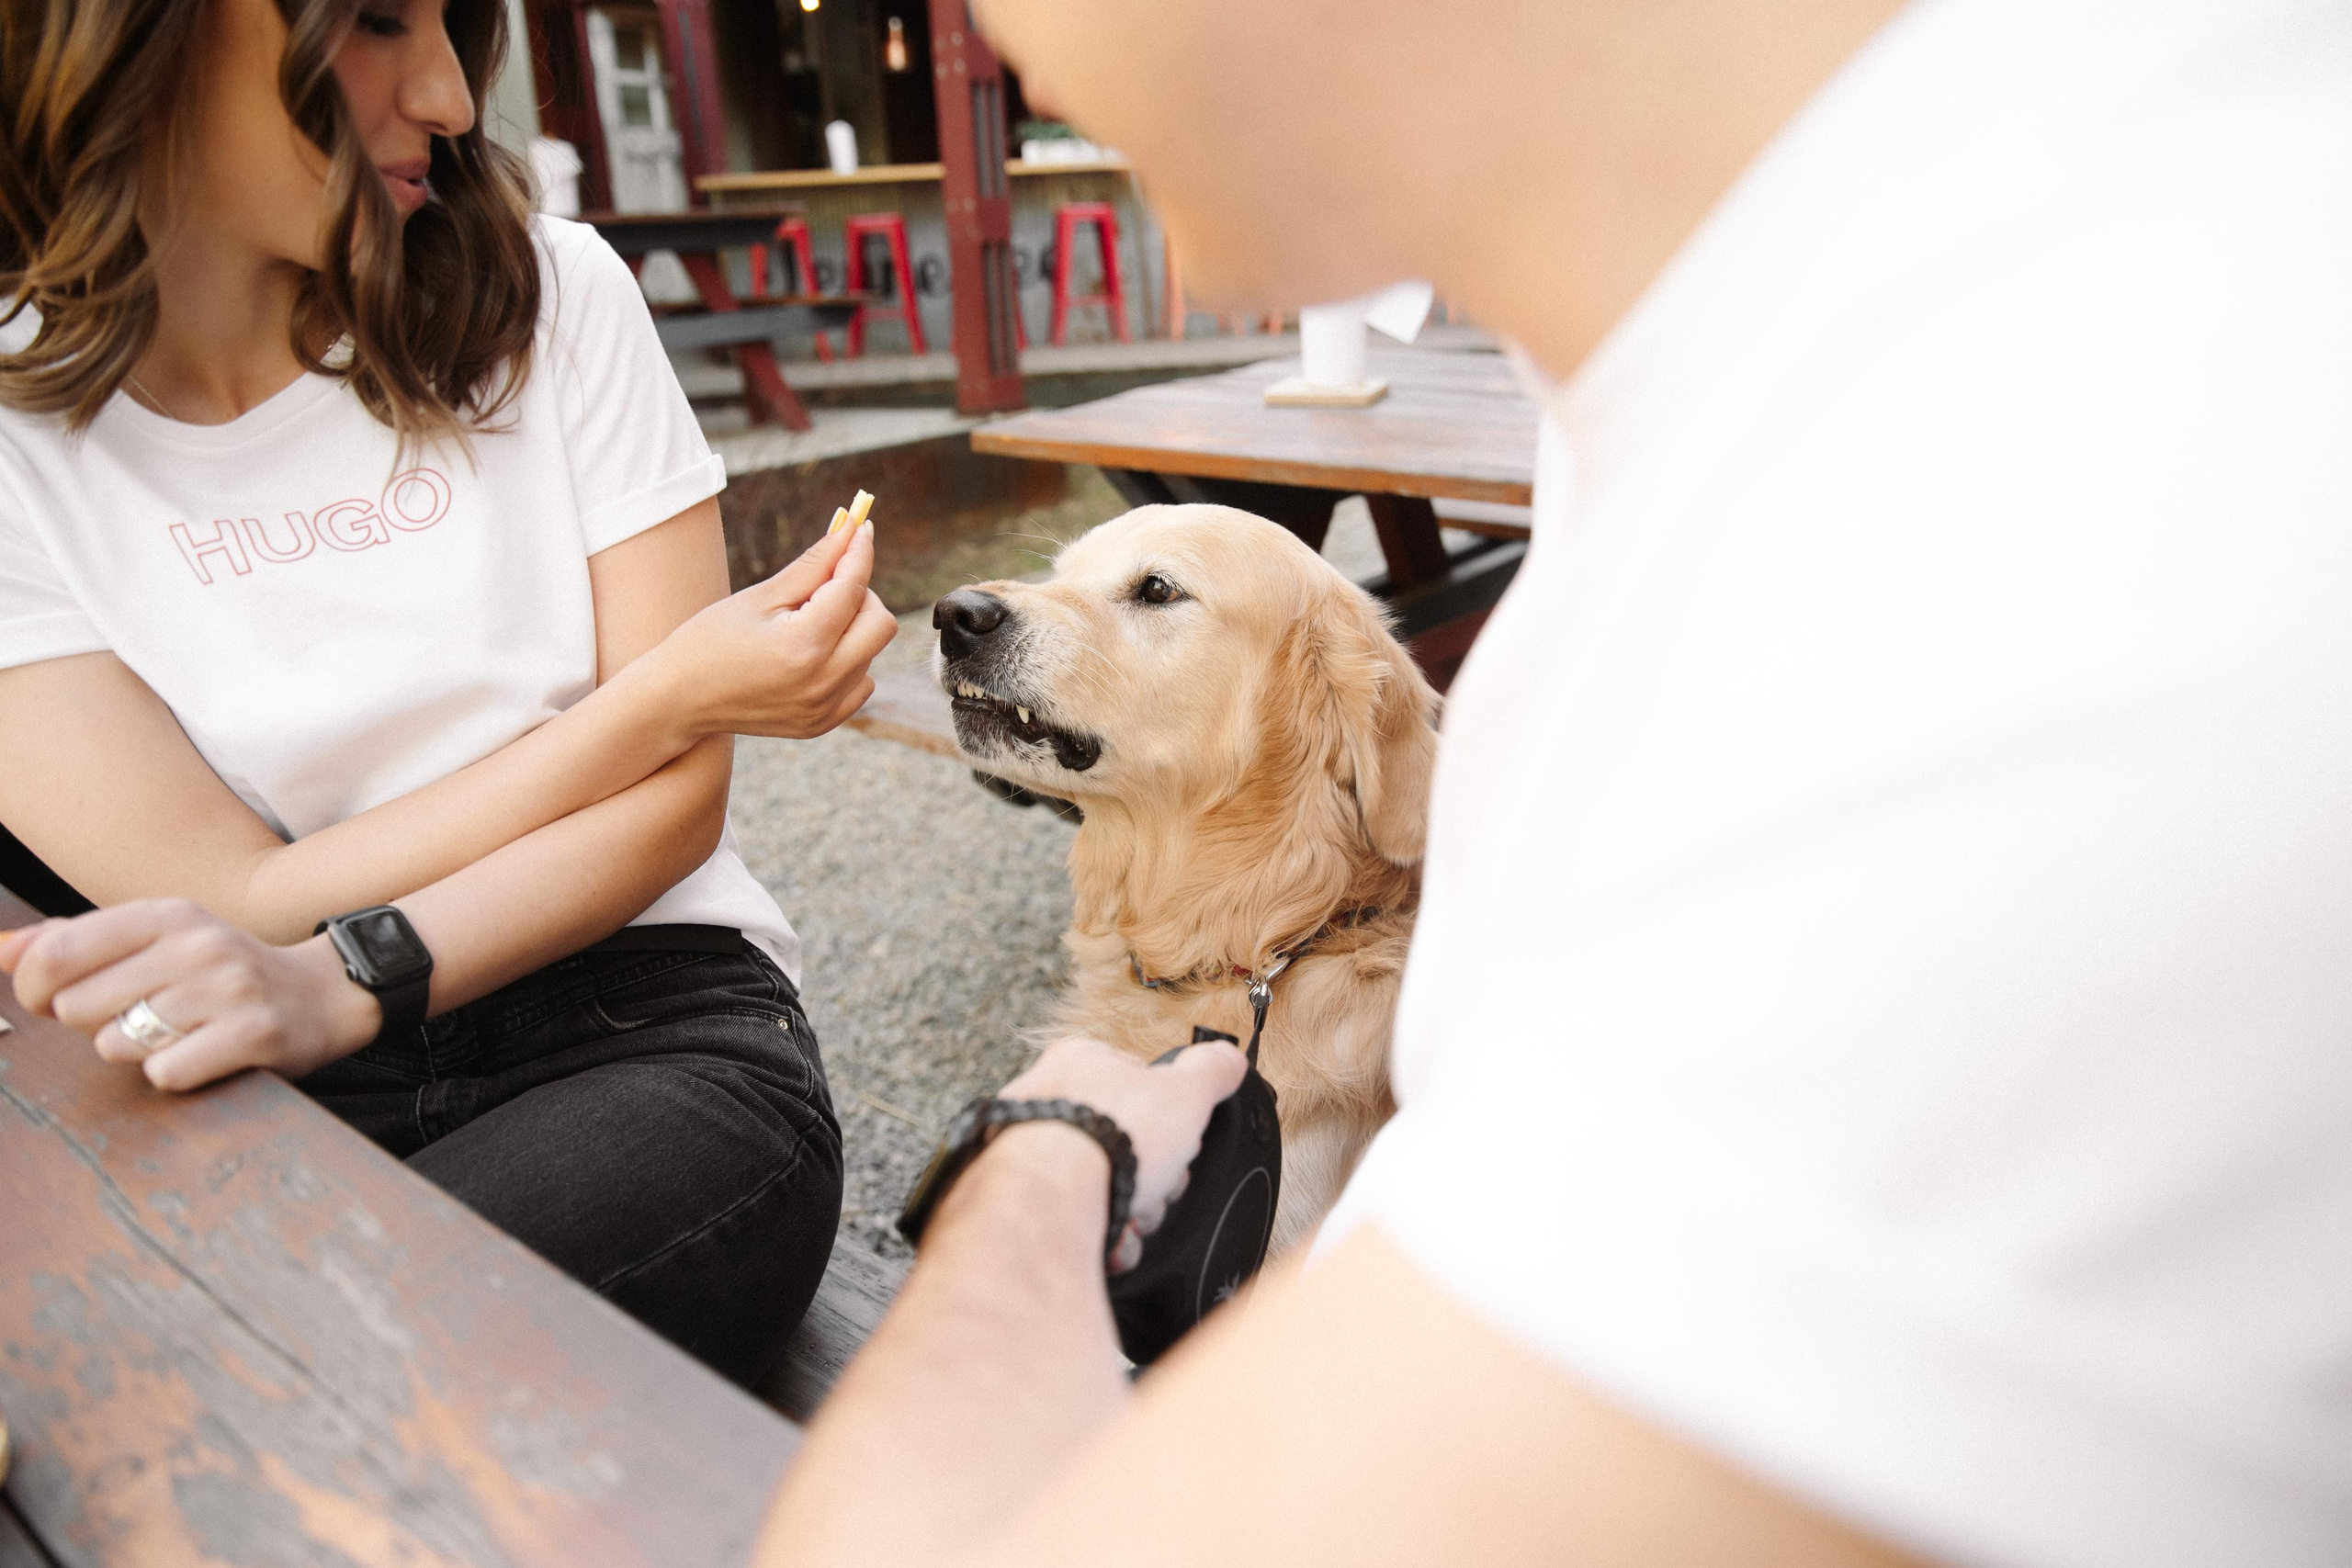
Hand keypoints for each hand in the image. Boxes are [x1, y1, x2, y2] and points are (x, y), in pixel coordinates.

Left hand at [0, 900, 382, 1090]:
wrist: (325, 994)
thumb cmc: (224, 970)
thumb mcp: (159, 937)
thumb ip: (78, 941)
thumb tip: (3, 950)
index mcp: (166, 914)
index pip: (56, 953)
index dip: (36, 989)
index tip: (56, 1000)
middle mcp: (196, 945)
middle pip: (78, 1007)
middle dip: (91, 1025)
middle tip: (132, 1018)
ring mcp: (227, 990)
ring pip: (117, 1044)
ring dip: (134, 1052)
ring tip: (172, 1035)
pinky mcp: (252, 1035)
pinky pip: (165, 1074)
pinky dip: (173, 1074)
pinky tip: (199, 1055)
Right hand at [643, 520, 898, 740]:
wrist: (679, 699)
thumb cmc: (710, 639)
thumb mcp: (760, 596)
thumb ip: (814, 564)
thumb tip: (851, 530)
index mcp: (803, 645)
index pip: (853, 588)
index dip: (859, 553)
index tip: (861, 528)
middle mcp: (822, 682)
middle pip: (881, 624)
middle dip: (860, 595)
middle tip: (825, 587)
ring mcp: (825, 708)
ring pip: (872, 652)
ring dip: (851, 629)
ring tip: (804, 625)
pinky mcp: (822, 723)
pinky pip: (861, 683)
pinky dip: (847, 662)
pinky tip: (809, 656)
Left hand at [994, 1034, 1248, 1271]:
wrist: (1048, 1200)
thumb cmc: (1108, 1136)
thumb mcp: (1185, 1092)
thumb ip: (1210, 1071)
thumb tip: (1228, 1058)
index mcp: (1082, 1062)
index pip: (1140, 1084)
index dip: (1173, 1119)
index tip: (1182, 1139)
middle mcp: (1049, 1102)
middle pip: (1126, 1142)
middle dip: (1153, 1174)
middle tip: (1159, 1182)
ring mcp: (1029, 1153)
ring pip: (1104, 1185)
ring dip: (1132, 1209)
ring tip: (1132, 1214)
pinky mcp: (1024, 1199)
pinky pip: (1077, 1218)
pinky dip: (1102, 1234)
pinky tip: (1112, 1238)